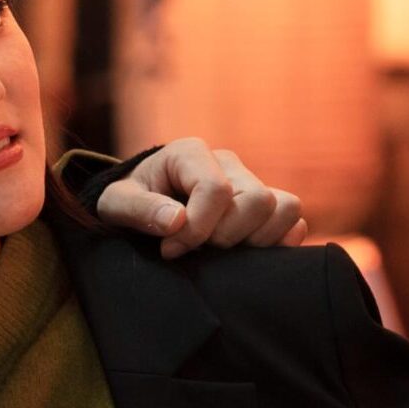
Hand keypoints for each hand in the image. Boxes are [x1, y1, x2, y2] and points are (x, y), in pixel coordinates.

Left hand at [96, 139, 308, 257]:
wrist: (141, 204)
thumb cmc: (128, 201)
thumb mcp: (116, 204)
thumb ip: (140, 210)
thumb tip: (176, 221)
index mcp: (190, 153)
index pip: (216, 190)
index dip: (198, 229)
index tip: (170, 249)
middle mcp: (227, 163)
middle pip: (256, 200)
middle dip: (227, 236)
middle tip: (198, 249)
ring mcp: (250, 182)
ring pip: (283, 208)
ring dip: (256, 239)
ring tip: (223, 251)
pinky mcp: (264, 205)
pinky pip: (292, 218)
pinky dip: (279, 240)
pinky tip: (245, 253)